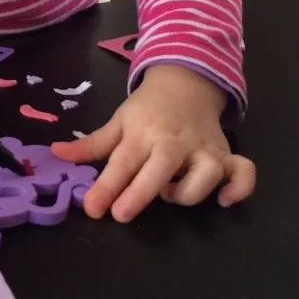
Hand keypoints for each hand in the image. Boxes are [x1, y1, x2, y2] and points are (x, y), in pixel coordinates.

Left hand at [51, 64, 254, 221]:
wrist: (186, 84)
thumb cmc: (147, 110)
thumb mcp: (118, 121)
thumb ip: (91, 145)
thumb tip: (55, 153)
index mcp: (143, 133)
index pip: (122, 162)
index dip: (106, 186)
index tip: (92, 208)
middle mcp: (174, 142)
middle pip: (160, 168)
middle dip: (140, 192)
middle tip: (121, 214)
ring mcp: (204, 149)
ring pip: (205, 174)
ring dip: (188, 192)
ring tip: (170, 195)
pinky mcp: (227, 155)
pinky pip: (243, 172)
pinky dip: (239, 188)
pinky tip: (223, 200)